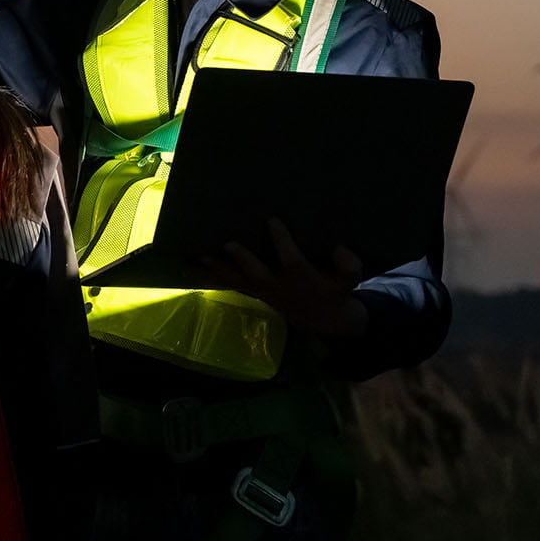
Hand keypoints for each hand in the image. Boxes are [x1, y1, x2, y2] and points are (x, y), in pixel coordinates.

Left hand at [202, 218, 367, 338]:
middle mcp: (277, 285)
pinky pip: (228, 282)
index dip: (282, 242)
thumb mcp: (350, 280)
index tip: (272, 219)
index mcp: (301, 278)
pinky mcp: (251, 290)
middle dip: (243, 259)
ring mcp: (261, 290)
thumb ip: (348, 265)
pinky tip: (189, 262)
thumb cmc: (335, 290)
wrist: (323, 321)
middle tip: (228, 243)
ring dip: (217, 268)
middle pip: (257, 273)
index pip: (291, 260)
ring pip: (236, 279)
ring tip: (197, 255)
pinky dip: (209, 274)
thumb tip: (340, 248)